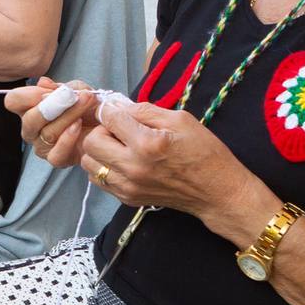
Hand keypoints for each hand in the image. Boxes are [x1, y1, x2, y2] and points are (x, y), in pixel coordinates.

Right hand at [12, 78, 103, 169]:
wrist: (108, 125)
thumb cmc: (89, 106)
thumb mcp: (78, 89)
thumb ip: (62, 87)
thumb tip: (43, 83)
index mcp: (30, 108)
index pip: (13, 101)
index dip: (28, 94)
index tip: (49, 90)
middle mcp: (32, 128)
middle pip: (29, 120)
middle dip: (53, 106)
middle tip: (71, 96)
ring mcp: (42, 146)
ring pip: (47, 134)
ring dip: (69, 116)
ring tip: (85, 103)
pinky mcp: (57, 159)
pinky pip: (56, 153)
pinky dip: (69, 138)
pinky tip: (79, 126)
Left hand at [76, 97, 265, 230]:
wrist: (215, 191)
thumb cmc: (203, 151)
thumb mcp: (180, 120)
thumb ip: (145, 111)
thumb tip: (118, 106)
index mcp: (146, 143)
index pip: (109, 118)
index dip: (111, 110)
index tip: (118, 110)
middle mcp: (132, 167)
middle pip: (90, 142)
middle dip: (100, 130)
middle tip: (117, 129)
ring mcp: (127, 186)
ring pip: (89, 163)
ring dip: (98, 150)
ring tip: (118, 146)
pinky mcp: (127, 198)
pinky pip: (99, 179)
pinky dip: (103, 167)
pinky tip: (121, 161)